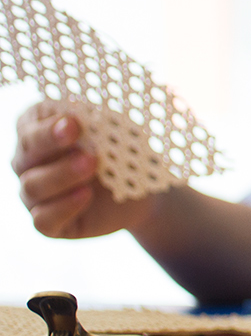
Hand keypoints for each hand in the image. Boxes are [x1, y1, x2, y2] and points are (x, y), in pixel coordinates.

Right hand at [12, 101, 157, 238]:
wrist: (139, 195)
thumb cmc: (120, 152)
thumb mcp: (117, 132)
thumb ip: (101, 121)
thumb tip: (94, 112)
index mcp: (39, 130)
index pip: (29, 123)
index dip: (48, 124)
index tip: (73, 120)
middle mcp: (29, 162)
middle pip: (26, 152)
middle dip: (50, 142)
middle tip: (78, 136)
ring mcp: (34, 194)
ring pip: (32, 185)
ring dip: (61, 174)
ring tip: (92, 165)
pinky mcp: (48, 223)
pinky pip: (42, 219)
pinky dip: (63, 206)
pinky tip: (85, 195)